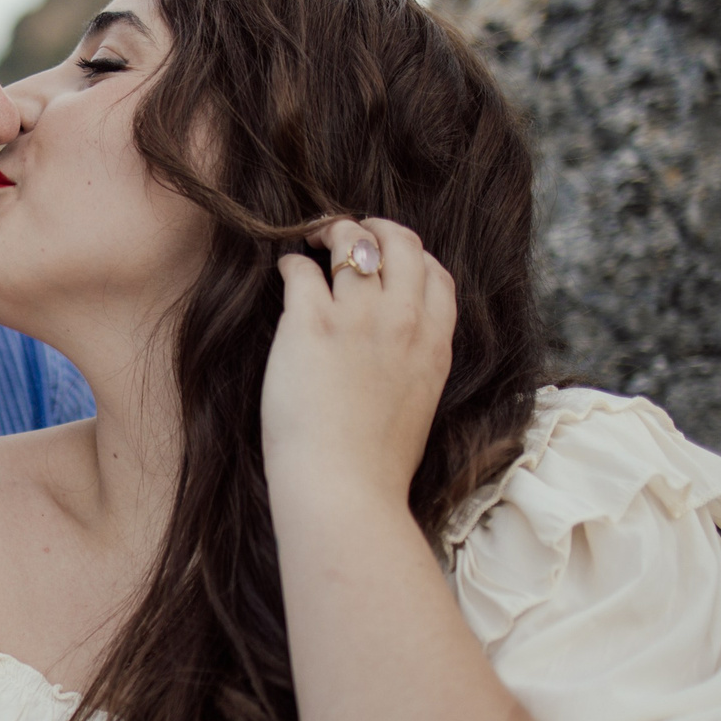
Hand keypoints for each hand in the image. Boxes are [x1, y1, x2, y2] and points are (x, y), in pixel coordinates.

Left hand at [262, 218, 456, 505]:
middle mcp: (403, 322)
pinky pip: (301, 270)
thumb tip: (393, 351)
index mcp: (435, 345)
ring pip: (352, 242)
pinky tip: (283, 270)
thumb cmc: (374, 467)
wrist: (345, 491)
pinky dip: (290, 263)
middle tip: (346, 234)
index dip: (412, 257)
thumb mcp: (419, 407)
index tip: (388, 260)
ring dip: (330, 231)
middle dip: (374, 228)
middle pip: (401, 243)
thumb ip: (414, 365)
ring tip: (311, 240)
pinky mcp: (310, 325)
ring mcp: (358, 319)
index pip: (437, 274)